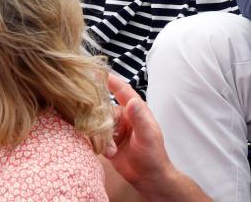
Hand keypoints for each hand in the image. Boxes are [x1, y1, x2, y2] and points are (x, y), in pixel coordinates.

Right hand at [104, 74, 175, 190]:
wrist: (149, 178)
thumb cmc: (154, 155)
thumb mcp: (148, 136)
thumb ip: (139, 118)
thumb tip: (132, 101)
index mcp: (136, 111)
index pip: (123, 91)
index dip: (113, 81)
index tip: (99, 72)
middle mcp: (124, 117)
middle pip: (106, 109)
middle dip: (102, 118)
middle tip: (103, 129)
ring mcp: (116, 130)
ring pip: (99, 124)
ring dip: (102, 135)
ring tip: (112, 149)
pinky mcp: (108, 143)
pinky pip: (97, 137)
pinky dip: (100, 145)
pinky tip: (110, 154)